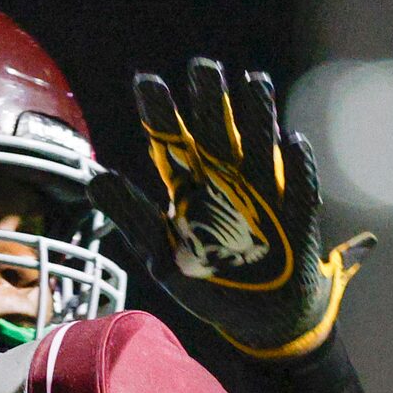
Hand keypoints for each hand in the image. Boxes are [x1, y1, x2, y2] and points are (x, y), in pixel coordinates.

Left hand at [90, 59, 372, 357]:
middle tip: (202, 69)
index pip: (172, 143)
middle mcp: (226, 183)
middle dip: (210, 102)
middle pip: (216, 135)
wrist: (258, 323)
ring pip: (259, 148)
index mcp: (190, 188)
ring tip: (254, 82)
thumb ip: (131, 216)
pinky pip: (298, 188)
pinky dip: (297, 166)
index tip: (147, 83)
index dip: (161, 115)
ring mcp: (263, 197)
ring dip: (258, 117)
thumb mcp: (160, 255)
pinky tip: (291, 141)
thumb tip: (94, 178)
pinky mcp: (296, 220)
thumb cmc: (207, 284)